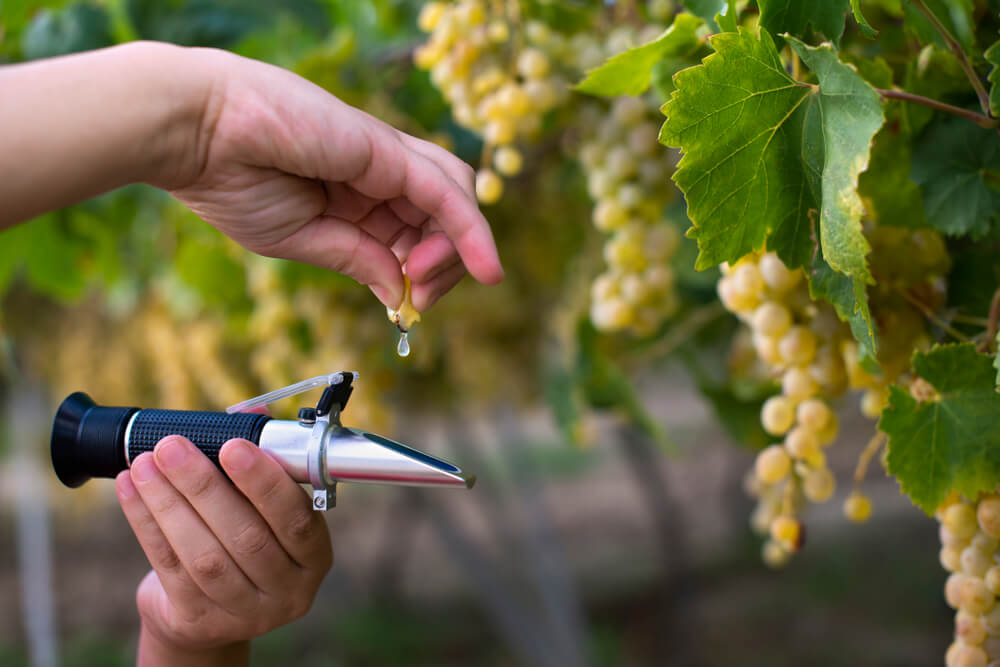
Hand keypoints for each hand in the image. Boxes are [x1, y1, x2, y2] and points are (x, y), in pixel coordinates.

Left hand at [115, 434, 331, 665]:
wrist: (213, 613)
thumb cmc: (246, 541)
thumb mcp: (264, 512)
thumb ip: (262, 465)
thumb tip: (250, 417)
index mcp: (313, 558)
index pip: (296, 520)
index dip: (266, 483)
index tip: (234, 446)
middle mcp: (287, 591)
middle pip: (245, 537)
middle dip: (204, 486)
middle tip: (173, 446)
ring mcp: (244, 614)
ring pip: (203, 554)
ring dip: (169, 503)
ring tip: (146, 463)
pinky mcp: (198, 620)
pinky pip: (168, 566)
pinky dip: (146, 522)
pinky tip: (131, 489)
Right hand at [171, 48, 503, 310]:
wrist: (194, 135)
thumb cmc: (231, 182)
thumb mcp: (302, 240)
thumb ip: (356, 260)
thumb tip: (399, 294)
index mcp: (358, 200)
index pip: (418, 234)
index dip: (429, 273)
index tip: (414, 306)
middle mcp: (380, 176)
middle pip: (446, 218)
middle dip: (449, 264)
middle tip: (423, 296)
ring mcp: (385, 158)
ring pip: (456, 198)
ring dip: (459, 248)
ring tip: (428, 278)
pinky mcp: (385, 148)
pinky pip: (445, 190)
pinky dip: (471, 228)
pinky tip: (482, 264)